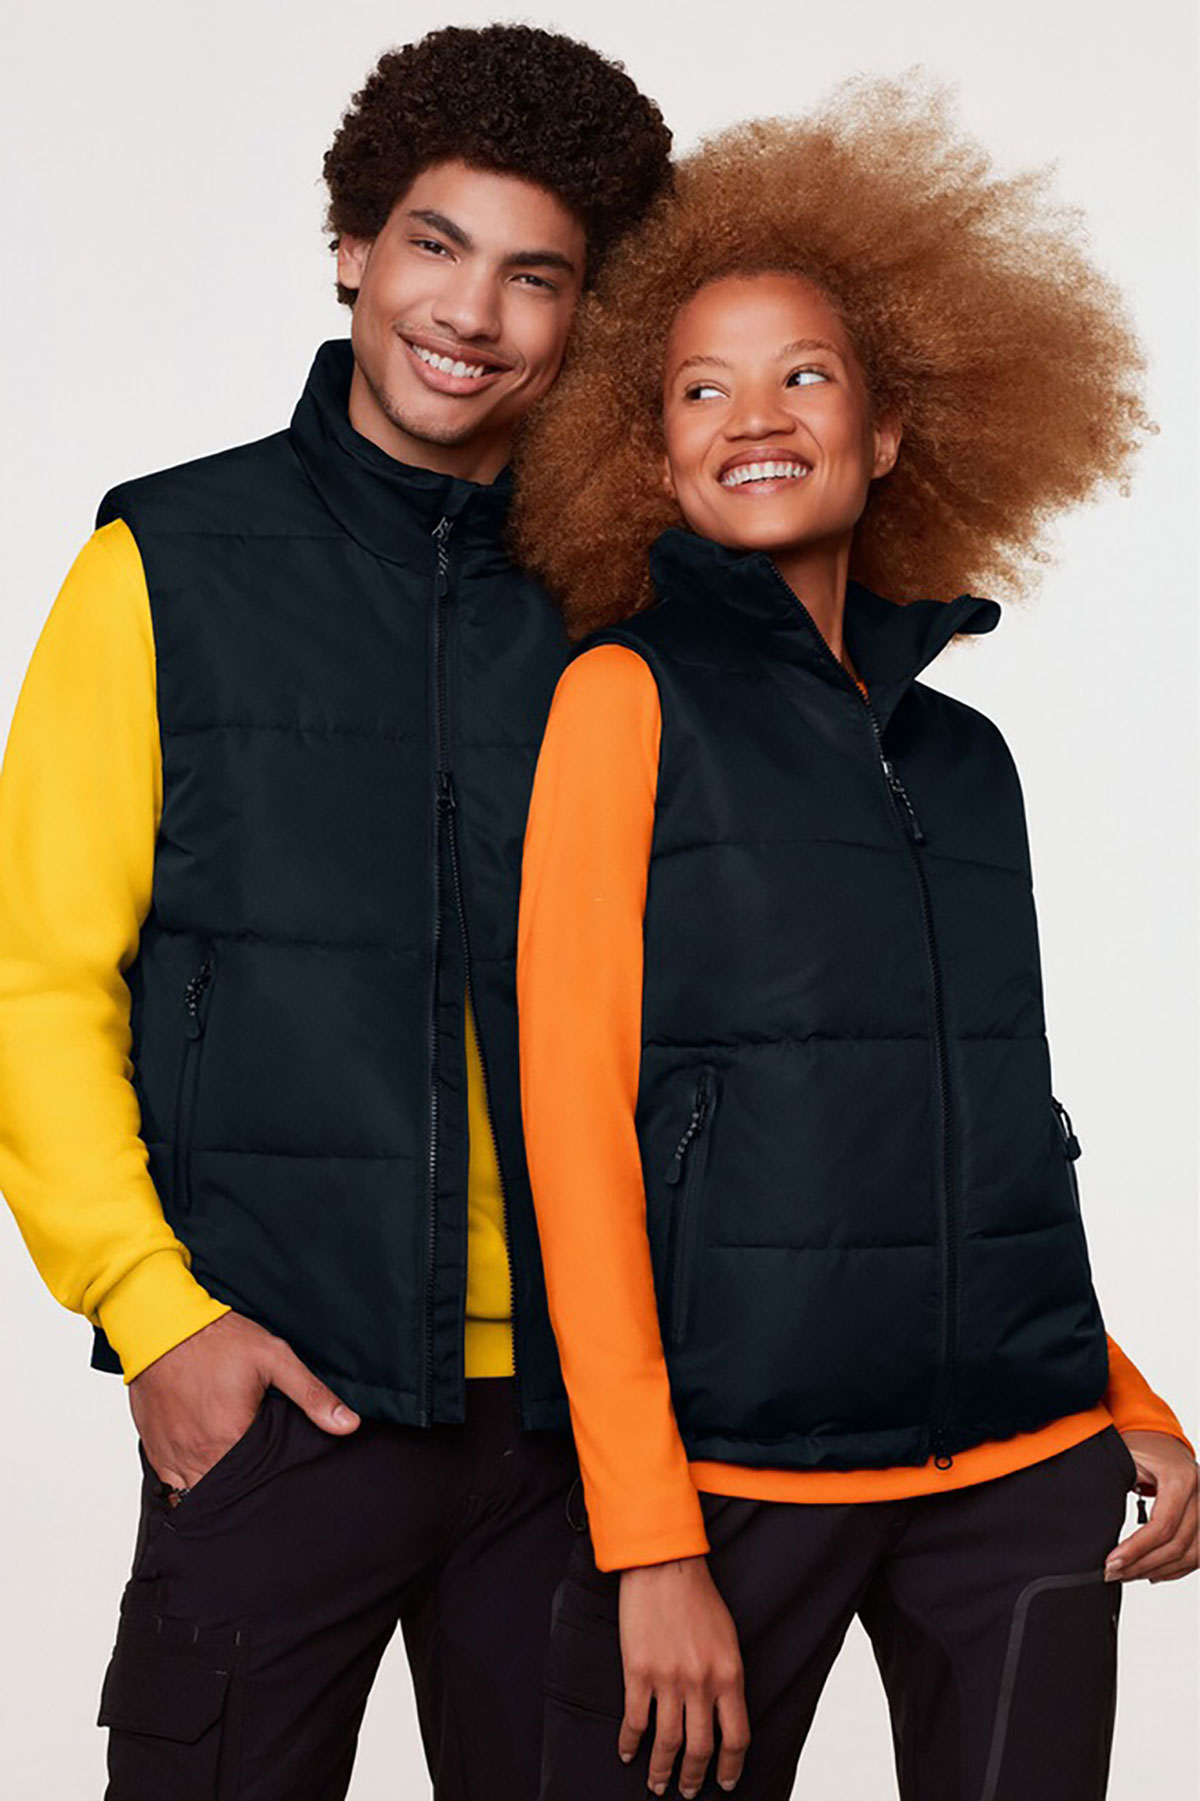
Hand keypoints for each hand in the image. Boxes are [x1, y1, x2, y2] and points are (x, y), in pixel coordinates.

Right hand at [129, 1310, 359, 1493]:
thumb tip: (348, 1424)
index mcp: (231, 1438)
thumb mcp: (274, 1358)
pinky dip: (184, 1487)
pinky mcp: (154, 1450)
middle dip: (241, 1495)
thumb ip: (312, 1395)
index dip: (268, 1488)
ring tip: (232, 1483)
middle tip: (257, 1483)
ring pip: (194, 1496)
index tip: (277, 1481)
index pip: (255, 1485)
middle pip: (224, 1495)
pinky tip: (201, 1475)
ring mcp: (172, 1457)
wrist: (162, 1325)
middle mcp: (199, 1456)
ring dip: (212, 1492)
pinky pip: (168, 1487)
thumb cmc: (218, 1339)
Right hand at [617, 1556, 748, 1795]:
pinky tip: (628, 1753)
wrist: (664, 1566)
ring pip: (667, 1742)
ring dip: (662, 1770)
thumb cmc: (698, 1597)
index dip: (731, 1767)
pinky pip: (635, 1720)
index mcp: (729, 1674)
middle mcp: (701, 1682)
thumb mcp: (728, 1639)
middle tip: (688, 1791)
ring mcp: (668, 1679)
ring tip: (658, 1784)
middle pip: (700, 1748)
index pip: (736, 1737)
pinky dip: (631, 1743)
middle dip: (694, 1777)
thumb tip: (722, 1714)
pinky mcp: (638, 1672)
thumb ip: (726, 1677)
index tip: (726, 1782)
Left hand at [1104, 1430, 1198, 1582]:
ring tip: (1128, 1575)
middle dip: (1143, 1564)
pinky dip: (1176, 1568)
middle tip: (1113, 1573)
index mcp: (1180, 1477)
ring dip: (1158, 1570)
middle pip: (1177, 1543)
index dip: (1136, 1549)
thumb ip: (1115, 1484)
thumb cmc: (1141, 1446)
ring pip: (1190, 1554)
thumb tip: (1095, 1523)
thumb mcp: (1125, 1457)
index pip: (1162, 1524)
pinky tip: (1152, 1573)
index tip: (1112, 1562)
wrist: (1161, 1439)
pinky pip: (1197, 1553)